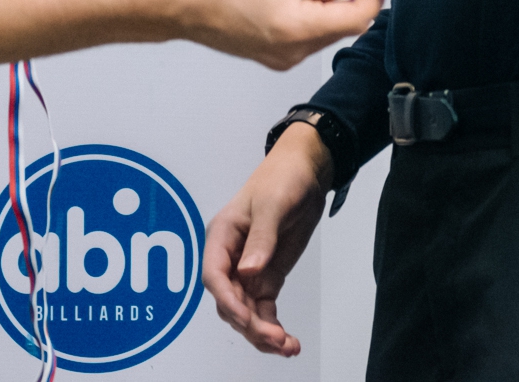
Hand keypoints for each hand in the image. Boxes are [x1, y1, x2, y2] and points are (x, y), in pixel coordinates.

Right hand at [165, 0, 381, 71]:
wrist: (172, 0)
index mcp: (299, 27)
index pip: (357, 18)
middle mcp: (290, 50)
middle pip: (340, 26)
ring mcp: (276, 55)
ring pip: (318, 30)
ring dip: (323, 4)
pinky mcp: (263, 52)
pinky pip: (297, 33)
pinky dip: (303, 12)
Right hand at [204, 126, 333, 356]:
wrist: (304, 171)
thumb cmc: (282, 178)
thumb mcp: (273, 205)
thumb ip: (261, 238)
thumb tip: (249, 272)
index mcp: (221, 236)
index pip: (214, 275)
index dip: (228, 299)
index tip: (248, 318)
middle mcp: (229, 257)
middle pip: (229, 301)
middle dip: (250, 324)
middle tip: (276, 339)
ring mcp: (247, 270)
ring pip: (245, 312)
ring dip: (262, 333)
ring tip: (287, 347)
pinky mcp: (265, 277)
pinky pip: (262, 309)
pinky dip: (271, 327)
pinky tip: (287, 343)